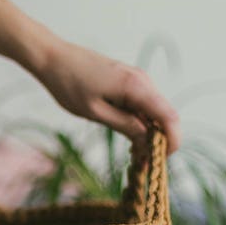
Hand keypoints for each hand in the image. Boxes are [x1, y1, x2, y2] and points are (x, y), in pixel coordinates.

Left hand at [0, 0, 181, 152]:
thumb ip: (125, 125)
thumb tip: (148, 141)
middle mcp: (143, 81)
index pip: (170, 118)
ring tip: (134, 158)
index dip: (172, 142)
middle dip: (159, 143)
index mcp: (137, 87)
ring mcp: (137, 80)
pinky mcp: (129, 82)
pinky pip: (143, 106)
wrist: (53, 58)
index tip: (160, 162)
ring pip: (154, 113)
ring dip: (149, 135)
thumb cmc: (69, 84)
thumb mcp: (95, 112)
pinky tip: (129, 140)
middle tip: (142, 167)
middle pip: (165, 117)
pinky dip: (141, 124)